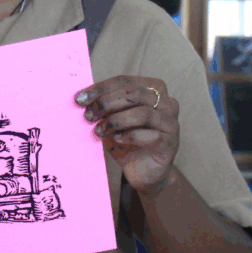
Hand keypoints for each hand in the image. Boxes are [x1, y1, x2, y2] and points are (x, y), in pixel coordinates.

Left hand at [75, 76, 179, 197]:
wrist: (143, 172)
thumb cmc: (127, 141)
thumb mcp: (112, 119)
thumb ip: (103, 106)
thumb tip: (82, 97)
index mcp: (153, 89)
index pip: (124, 81)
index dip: (100, 88)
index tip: (80, 98)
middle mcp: (167, 102)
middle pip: (133, 93)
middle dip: (106, 102)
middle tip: (89, 115)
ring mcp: (171, 123)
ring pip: (142, 113)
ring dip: (116, 121)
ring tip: (99, 130)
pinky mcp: (170, 144)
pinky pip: (149, 136)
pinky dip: (129, 136)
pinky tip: (117, 139)